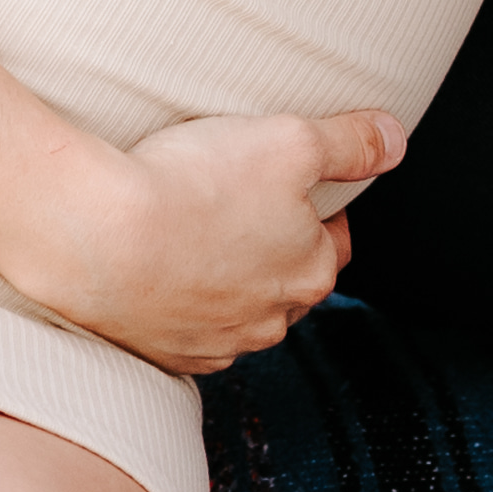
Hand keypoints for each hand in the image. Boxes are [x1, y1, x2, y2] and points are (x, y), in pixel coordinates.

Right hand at [13, 108, 403, 372]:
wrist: (97, 237)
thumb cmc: (197, 185)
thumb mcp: (291, 140)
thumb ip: (351, 142)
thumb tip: (395, 140)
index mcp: (310, 272)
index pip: (334, 242)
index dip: (318, 208)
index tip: (288, 182)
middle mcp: (269, 321)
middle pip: (285, 281)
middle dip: (272, 248)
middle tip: (238, 202)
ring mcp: (213, 344)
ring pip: (236, 310)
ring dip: (225, 278)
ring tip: (192, 230)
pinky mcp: (161, 352)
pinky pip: (184, 329)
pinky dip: (178, 301)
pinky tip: (157, 266)